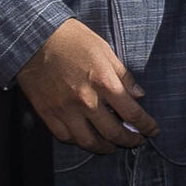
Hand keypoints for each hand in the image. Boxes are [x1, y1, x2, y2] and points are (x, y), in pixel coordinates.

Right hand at [21, 17, 155, 150]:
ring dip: (105, 148)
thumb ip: (124, 75)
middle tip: (136, 140)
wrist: (33, 38)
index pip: (132, 114)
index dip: (146, 126)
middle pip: (114, 133)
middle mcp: (86, 100)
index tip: (152, 130)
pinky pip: (66, 137)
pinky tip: (87, 138)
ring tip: (112, 145)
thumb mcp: (104, 50)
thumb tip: (139, 95)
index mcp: (103, 82)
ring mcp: (65, 110)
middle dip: (130, 140)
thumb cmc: (72, 39)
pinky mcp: (48, 113)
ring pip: (89, 142)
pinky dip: (79, 141)